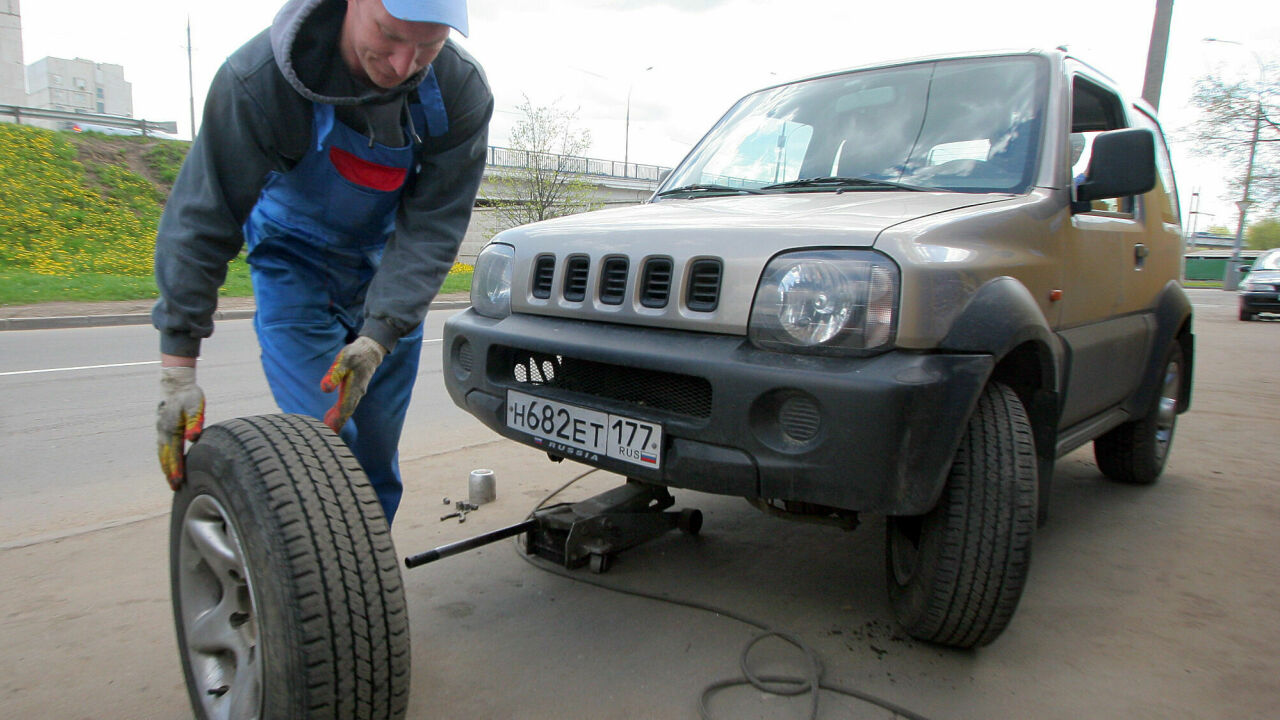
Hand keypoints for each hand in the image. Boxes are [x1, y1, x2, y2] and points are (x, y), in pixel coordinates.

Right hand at [156, 366, 204, 489]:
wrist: (176, 384)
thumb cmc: (189, 395)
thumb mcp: (196, 407)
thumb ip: (195, 423)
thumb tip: (193, 439)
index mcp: (171, 429)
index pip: (173, 454)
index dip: (176, 468)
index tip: (178, 481)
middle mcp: (163, 432)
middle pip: (165, 456)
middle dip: (169, 472)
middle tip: (174, 487)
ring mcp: (161, 430)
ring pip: (162, 453)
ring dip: (166, 467)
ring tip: (170, 480)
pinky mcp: (162, 428)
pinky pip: (162, 447)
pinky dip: (164, 457)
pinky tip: (167, 463)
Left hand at [321, 336, 387, 432]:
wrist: (370, 351)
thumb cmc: (355, 354)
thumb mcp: (344, 360)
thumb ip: (334, 374)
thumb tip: (324, 389)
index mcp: (353, 388)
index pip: (344, 409)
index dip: (337, 421)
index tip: (331, 432)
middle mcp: (356, 393)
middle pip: (345, 413)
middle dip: (337, 424)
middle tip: (326, 436)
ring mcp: (356, 392)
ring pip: (346, 410)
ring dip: (337, 420)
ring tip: (326, 430)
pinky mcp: (353, 390)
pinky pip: (345, 405)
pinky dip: (338, 413)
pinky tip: (330, 416)